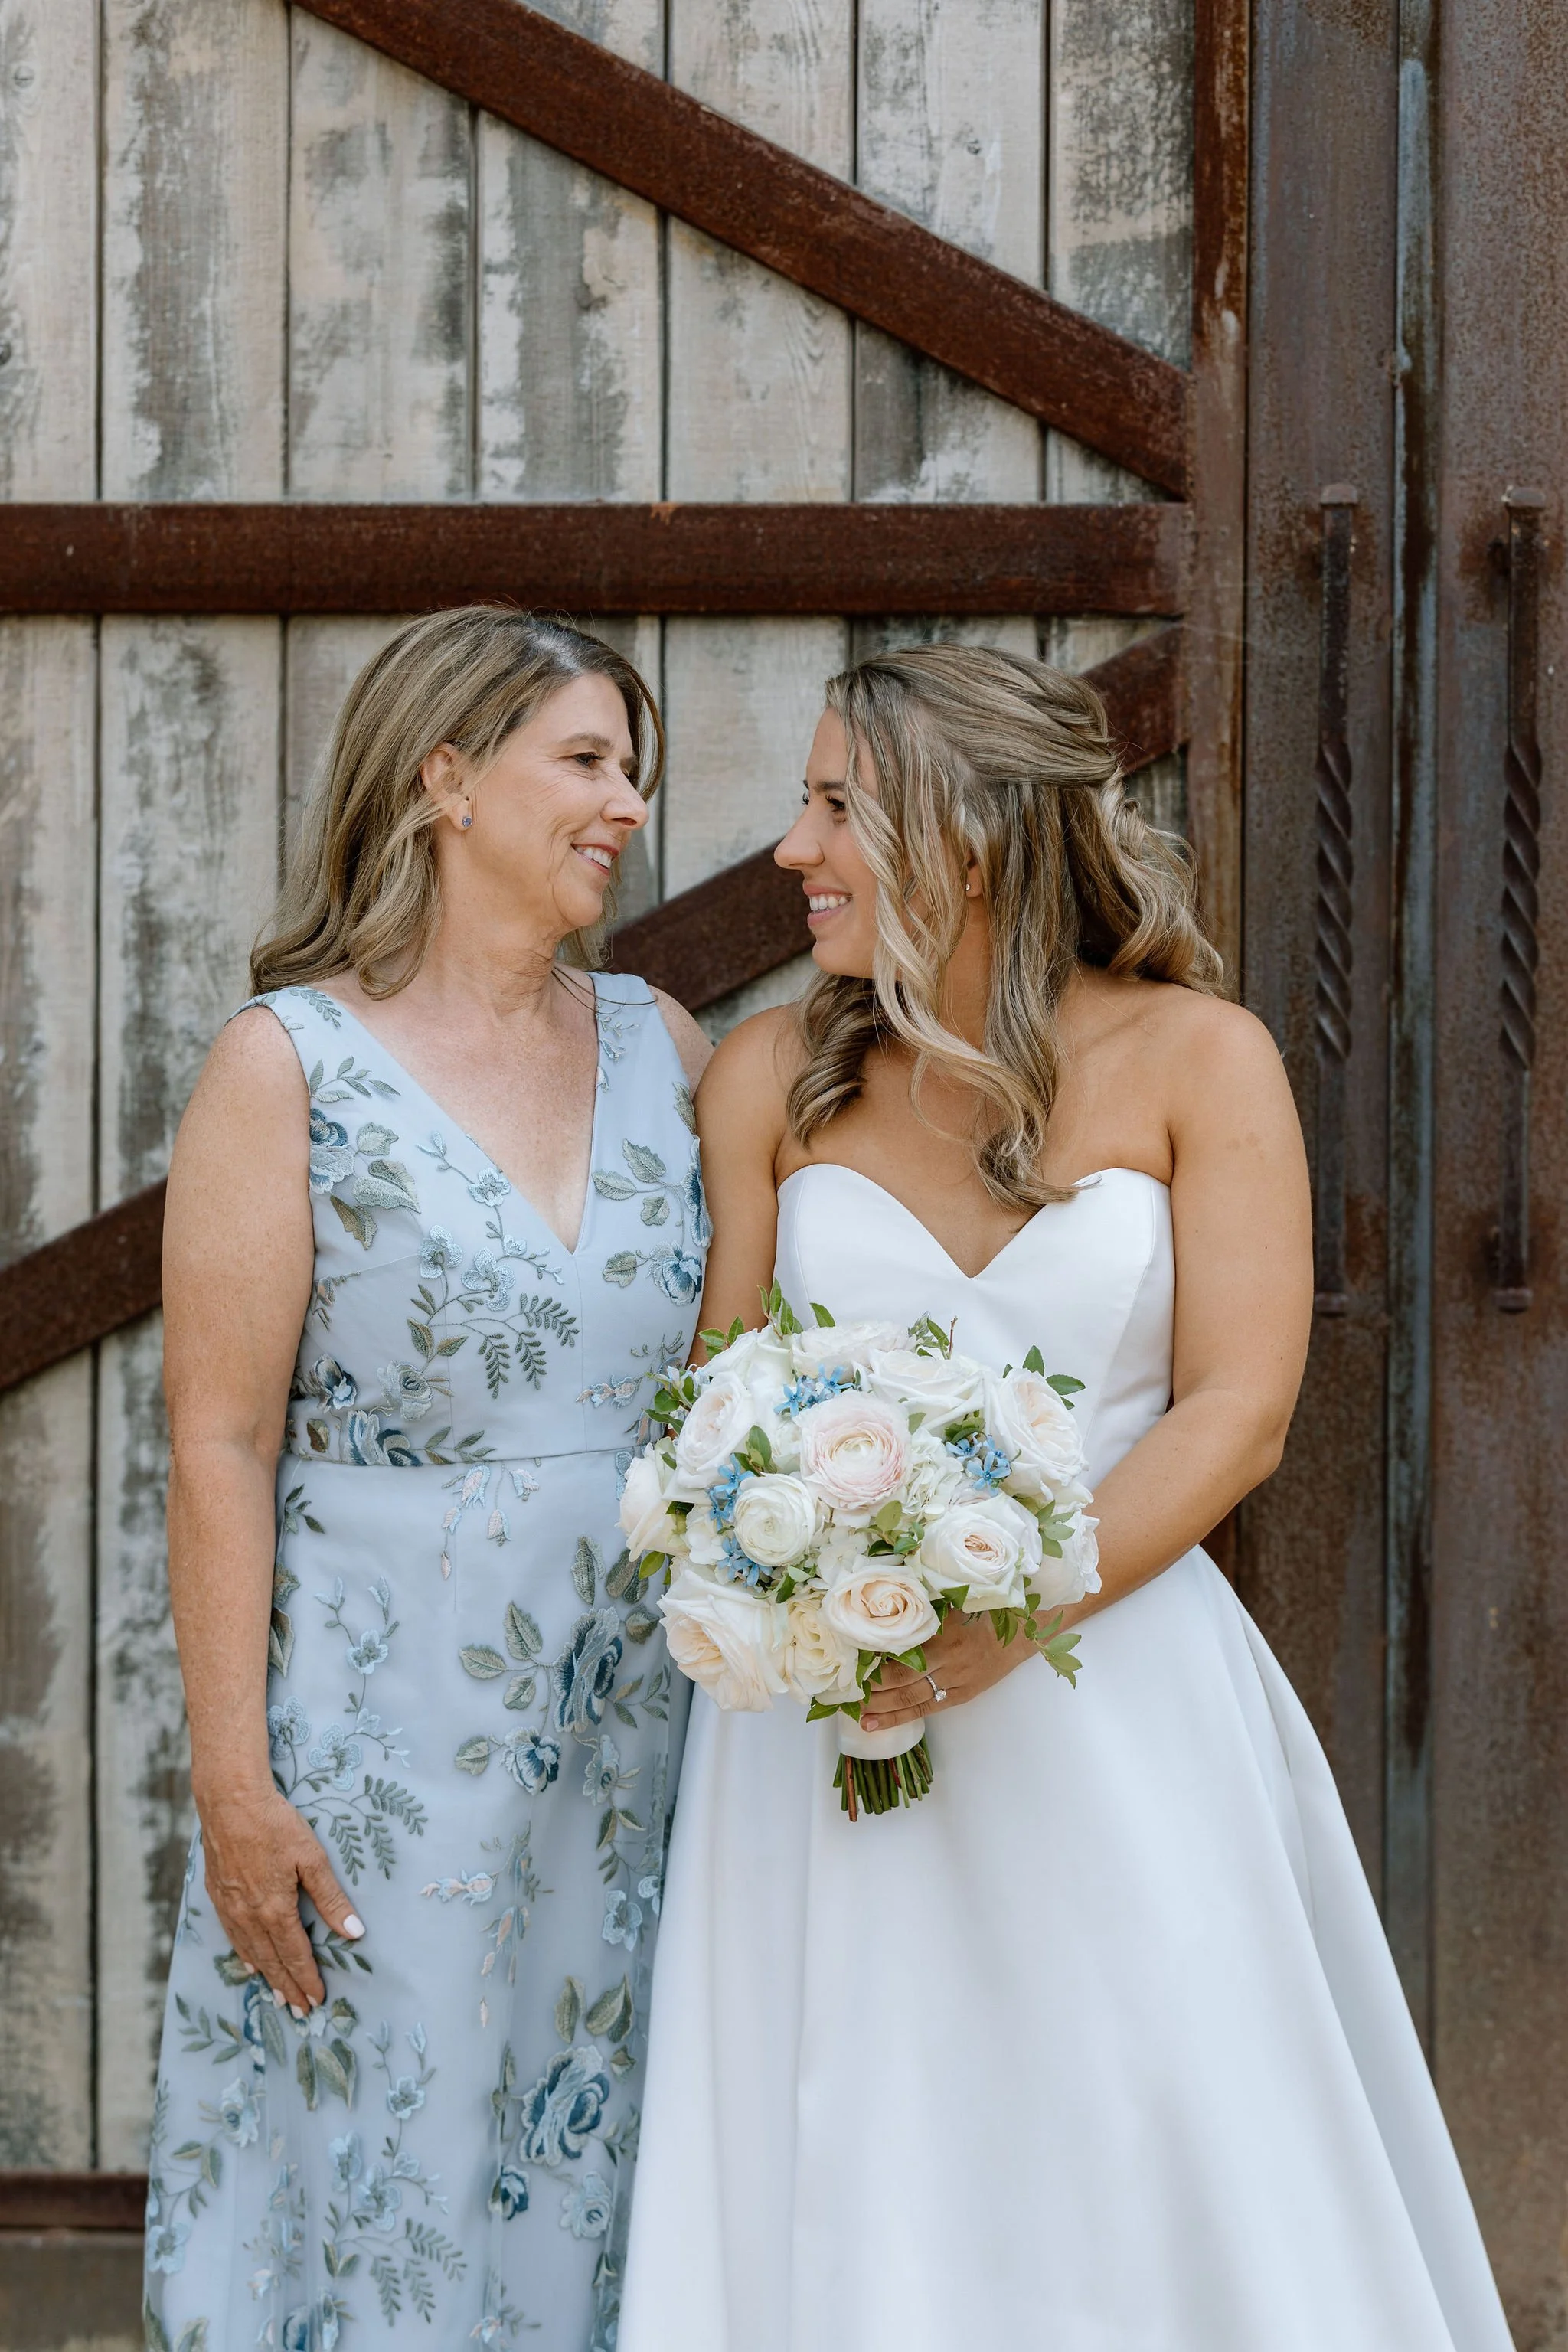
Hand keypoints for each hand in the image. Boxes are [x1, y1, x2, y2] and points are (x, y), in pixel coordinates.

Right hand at [199, 1784, 362, 2012]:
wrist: (229, 1803)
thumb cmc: (276, 1825)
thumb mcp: (312, 1858)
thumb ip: (331, 1899)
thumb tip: (355, 1932)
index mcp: (275, 1909)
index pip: (295, 1955)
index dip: (307, 1979)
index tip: (318, 1999)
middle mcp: (249, 1916)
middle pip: (272, 1961)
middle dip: (287, 1988)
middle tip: (299, 2012)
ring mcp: (230, 1908)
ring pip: (250, 1952)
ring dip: (266, 1977)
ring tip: (277, 1997)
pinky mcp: (217, 1896)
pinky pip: (232, 1936)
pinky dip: (244, 1955)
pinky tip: (249, 1964)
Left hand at [858, 1611, 1034, 1733]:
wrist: (1020, 1633)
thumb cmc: (984, 1612)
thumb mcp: (953, 1603)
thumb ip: (923, 1608)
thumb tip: (883, 1609)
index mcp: (943, 1633)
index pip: (900, 1650)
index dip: (873, 1659)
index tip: (850, 1662)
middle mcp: (947, 1660)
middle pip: (901, 1678)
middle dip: (871, 1687)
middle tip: (844, 1692)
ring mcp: (955, 1681)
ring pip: (911, 1698)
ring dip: (881, 1707)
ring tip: (856, 1714)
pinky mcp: (962, 1696)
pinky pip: (927, 1708)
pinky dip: (900, 1716)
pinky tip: (878, 1723)